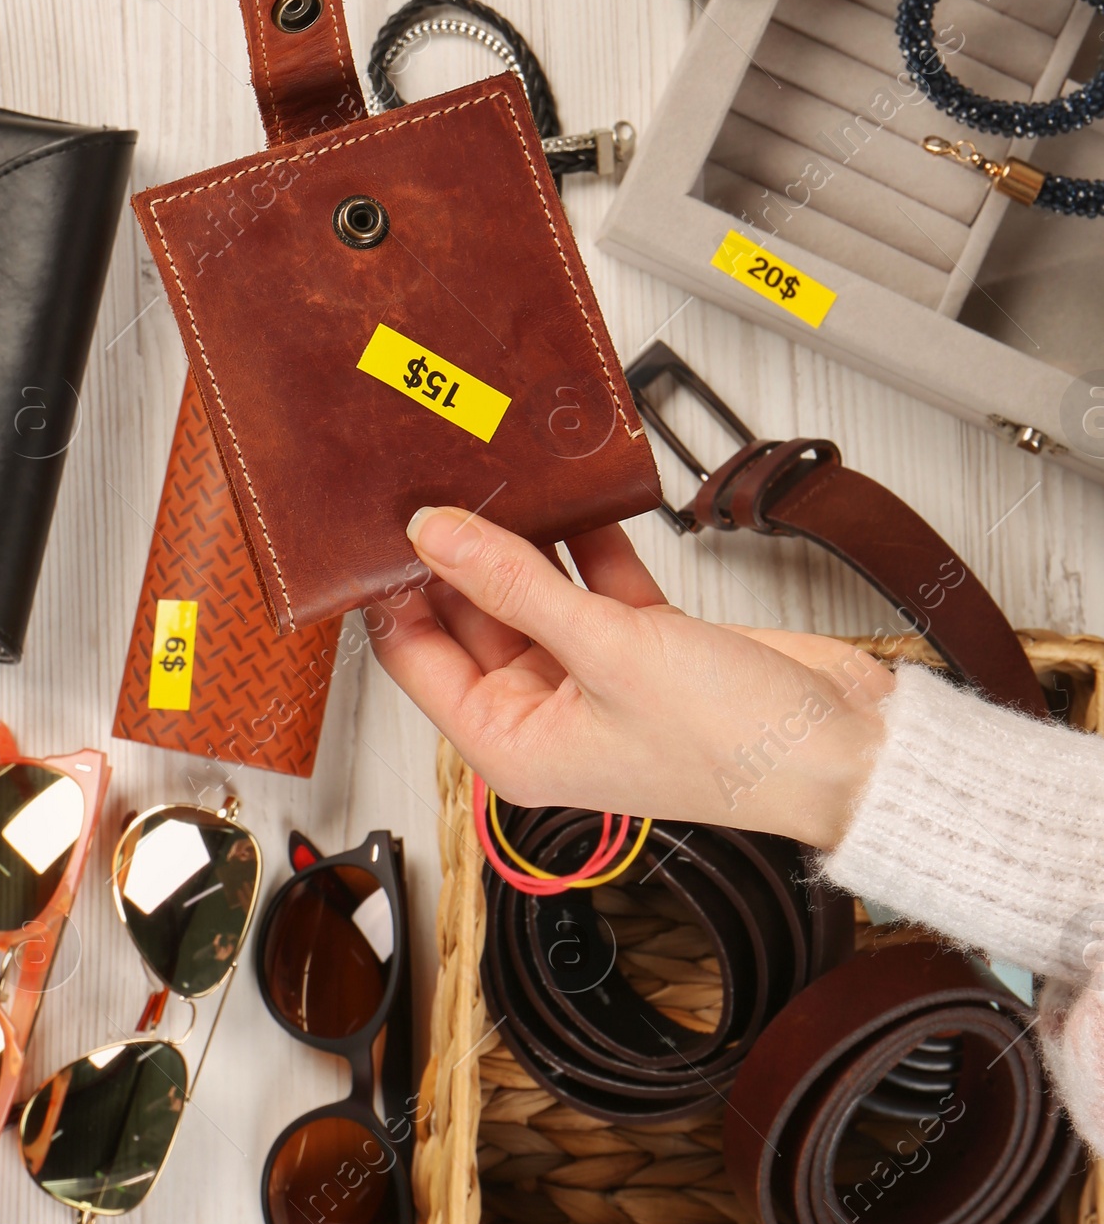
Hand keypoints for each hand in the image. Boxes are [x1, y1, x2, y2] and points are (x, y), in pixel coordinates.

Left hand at [369, 506, 892, 848]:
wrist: (844, 748)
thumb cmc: (735, 745)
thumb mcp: (606, 650)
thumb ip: (516, 585)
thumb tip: (436, 535)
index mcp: (516, 747)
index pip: (418, 663)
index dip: (395, 595)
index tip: (379, 529)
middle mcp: (548, 716)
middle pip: (472, 621)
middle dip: (457, 556)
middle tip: (437, 482)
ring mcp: (597, 677)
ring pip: (533, 594)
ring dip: (521, 541)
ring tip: (496, 474)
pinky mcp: (644, 643)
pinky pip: (592, 582)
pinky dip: (585, 542)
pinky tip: (573, 495)